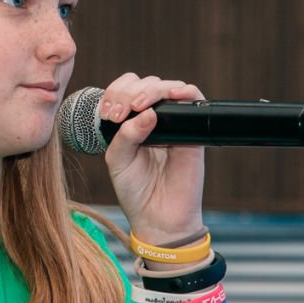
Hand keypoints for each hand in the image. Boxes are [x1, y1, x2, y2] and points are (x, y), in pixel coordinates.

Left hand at [99, 73, 206, 246]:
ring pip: (167, 87)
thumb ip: (125, 135)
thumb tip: (148, 112)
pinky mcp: (193, 131)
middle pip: (144, 84)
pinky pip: (194, 100)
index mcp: (130, 123)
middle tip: (121, 112)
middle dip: (129, 91)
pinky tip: (173, 95)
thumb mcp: (118, 161)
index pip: (125, 90)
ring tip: (139, 105)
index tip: (109, 112)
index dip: (116, 92)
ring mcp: (174, 124)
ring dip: (151, 90)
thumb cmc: (135, 191)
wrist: (158, 218)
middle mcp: (153, 119)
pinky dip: (185, 91)